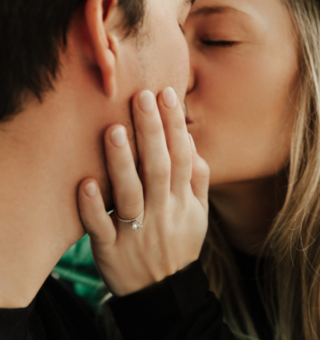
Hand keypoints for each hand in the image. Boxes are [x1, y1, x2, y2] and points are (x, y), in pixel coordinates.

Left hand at [78, 87, 208, 295]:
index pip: (181, 158)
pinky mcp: (111, 250)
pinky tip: (85, 183)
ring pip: (130, 194)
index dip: (175, 126)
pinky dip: (94, 207)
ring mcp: (136, 233)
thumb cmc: (178, 244)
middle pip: (157, 168)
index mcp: (183, 203)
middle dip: (151, 131)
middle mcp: (162, 214)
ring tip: (113, 130)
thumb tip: (193, 145)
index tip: (166, 94)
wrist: (162, 293)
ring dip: (121, 163)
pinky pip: (101, 227)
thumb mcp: (198, 216)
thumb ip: (198, 181)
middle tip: (141, 97)